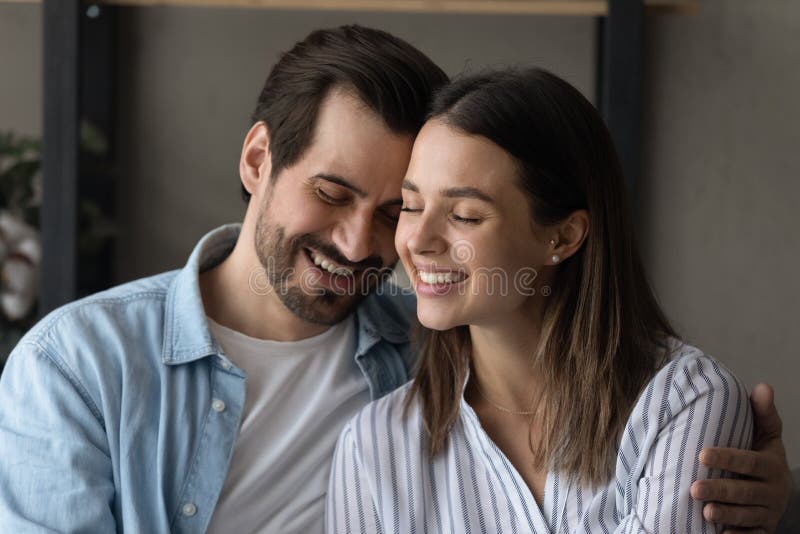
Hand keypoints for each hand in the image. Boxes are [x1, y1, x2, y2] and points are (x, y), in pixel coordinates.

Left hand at [690, 383, 791, 532]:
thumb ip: (763, 414)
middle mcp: (772, 492)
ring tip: (704, 512)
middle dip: (720, 491)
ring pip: (746, 516)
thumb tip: (762, 386)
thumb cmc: (762, 458)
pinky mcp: (762, 530)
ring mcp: (767, 513)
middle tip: (694, 488)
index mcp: (771, 466)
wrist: (776, 492)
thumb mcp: (766, 436)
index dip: (727, 458)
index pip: (748, 462)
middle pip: (743, 492)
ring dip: (725, 515)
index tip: (702, 454)